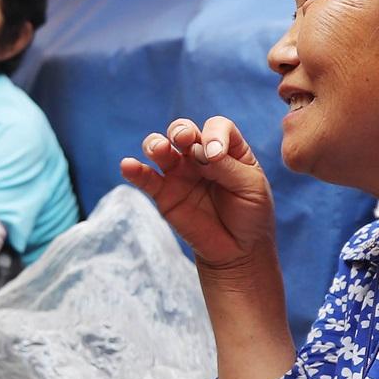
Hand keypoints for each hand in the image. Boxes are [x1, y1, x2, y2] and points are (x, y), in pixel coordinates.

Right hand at [121, 116, 275, 270]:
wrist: (239, 251)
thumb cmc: (251, 214)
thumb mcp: (250, 187)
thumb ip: (227, 167)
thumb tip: (202, 151)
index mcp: (227, 148)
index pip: (216, 127)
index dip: (214, 134)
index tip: (215, 155)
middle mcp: (200, 156)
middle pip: (183, 130)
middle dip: (181, 130)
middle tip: (183, 139)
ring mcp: (180, 174)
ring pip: (161, 148)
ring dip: (156, 143)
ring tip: (159, 149)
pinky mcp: (164, 194)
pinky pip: (146, 179)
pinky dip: (134, 171)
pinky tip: (127, 165)